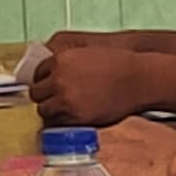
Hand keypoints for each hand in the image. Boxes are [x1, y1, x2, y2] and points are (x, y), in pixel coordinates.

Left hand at [32, 30, 153, 128]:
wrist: (138, 79)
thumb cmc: (118, 64)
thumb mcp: (87, 53)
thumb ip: (67, 62)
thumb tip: (52, 75)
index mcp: (60, 60)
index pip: (38, 73)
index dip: (44, 80)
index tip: (49, 85)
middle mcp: (59, 79)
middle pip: (37, 93)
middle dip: (45, 96)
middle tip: (56, 99)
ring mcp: (65, 99)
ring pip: (44, 109)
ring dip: (52, 110)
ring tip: (65, 109)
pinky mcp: (76, 116)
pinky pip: (57, 122)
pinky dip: (62, 120)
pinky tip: (73, 116)